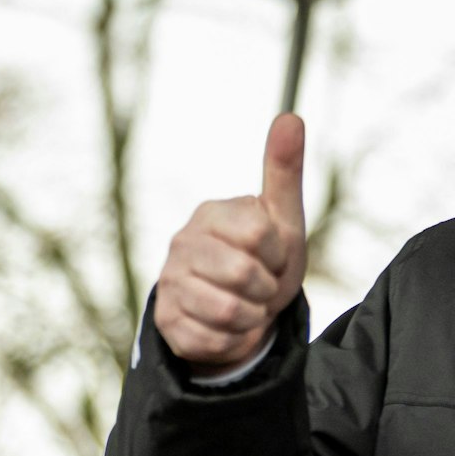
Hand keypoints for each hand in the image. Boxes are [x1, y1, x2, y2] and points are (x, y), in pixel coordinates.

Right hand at [153, 114, 307, 369]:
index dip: (279, 253)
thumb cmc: (267, 256)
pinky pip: (212, 340)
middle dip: (268, 287)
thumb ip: (284, 168)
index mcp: (211, 213)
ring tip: (249, 304)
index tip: (274, 254)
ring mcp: (168, 283)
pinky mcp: (165, 321)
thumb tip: (290, 115)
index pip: (261, 235)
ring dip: (253, 315)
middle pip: (245, 275)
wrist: (245, 309)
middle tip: (263, 284)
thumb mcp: (283, 217)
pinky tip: (232, 326)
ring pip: (228, 311)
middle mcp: (181, 244)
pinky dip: (235, 339)